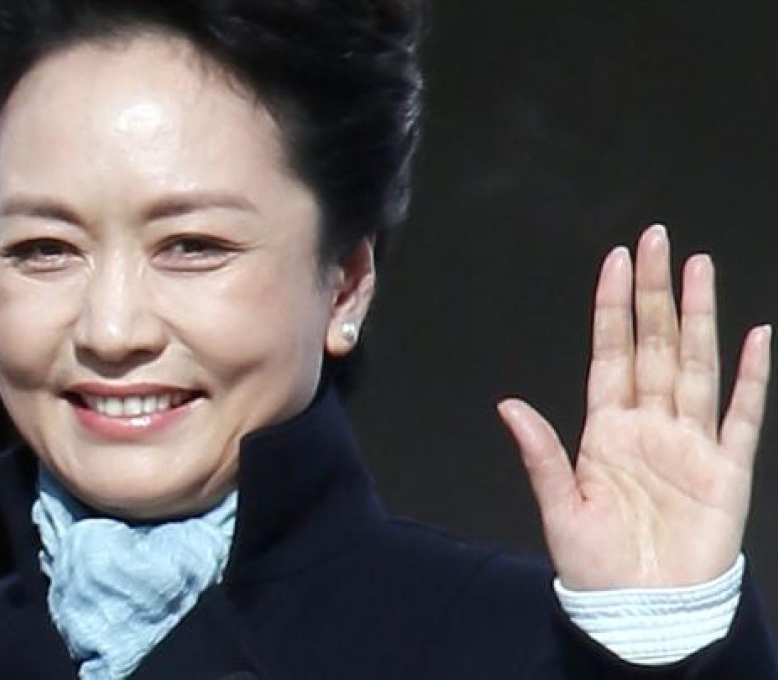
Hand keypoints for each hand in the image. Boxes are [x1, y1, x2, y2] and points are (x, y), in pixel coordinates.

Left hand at [497, 224, 771, 589]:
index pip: (610, 353)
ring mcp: (689, 442)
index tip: (616, 261)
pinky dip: (752, 378)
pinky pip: (742, 415)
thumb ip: (541, 453)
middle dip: (655, 293)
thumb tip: (508, 405)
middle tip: (657, 240)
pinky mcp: (726, 470)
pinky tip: (756, 338)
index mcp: (605, 429)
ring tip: (699, 268)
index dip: (613, 307)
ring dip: (699, 317)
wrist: (643, 609)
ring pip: (695, 364)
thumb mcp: (559, 507)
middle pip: (654, 344)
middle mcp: (649, 424)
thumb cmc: (596, 563)